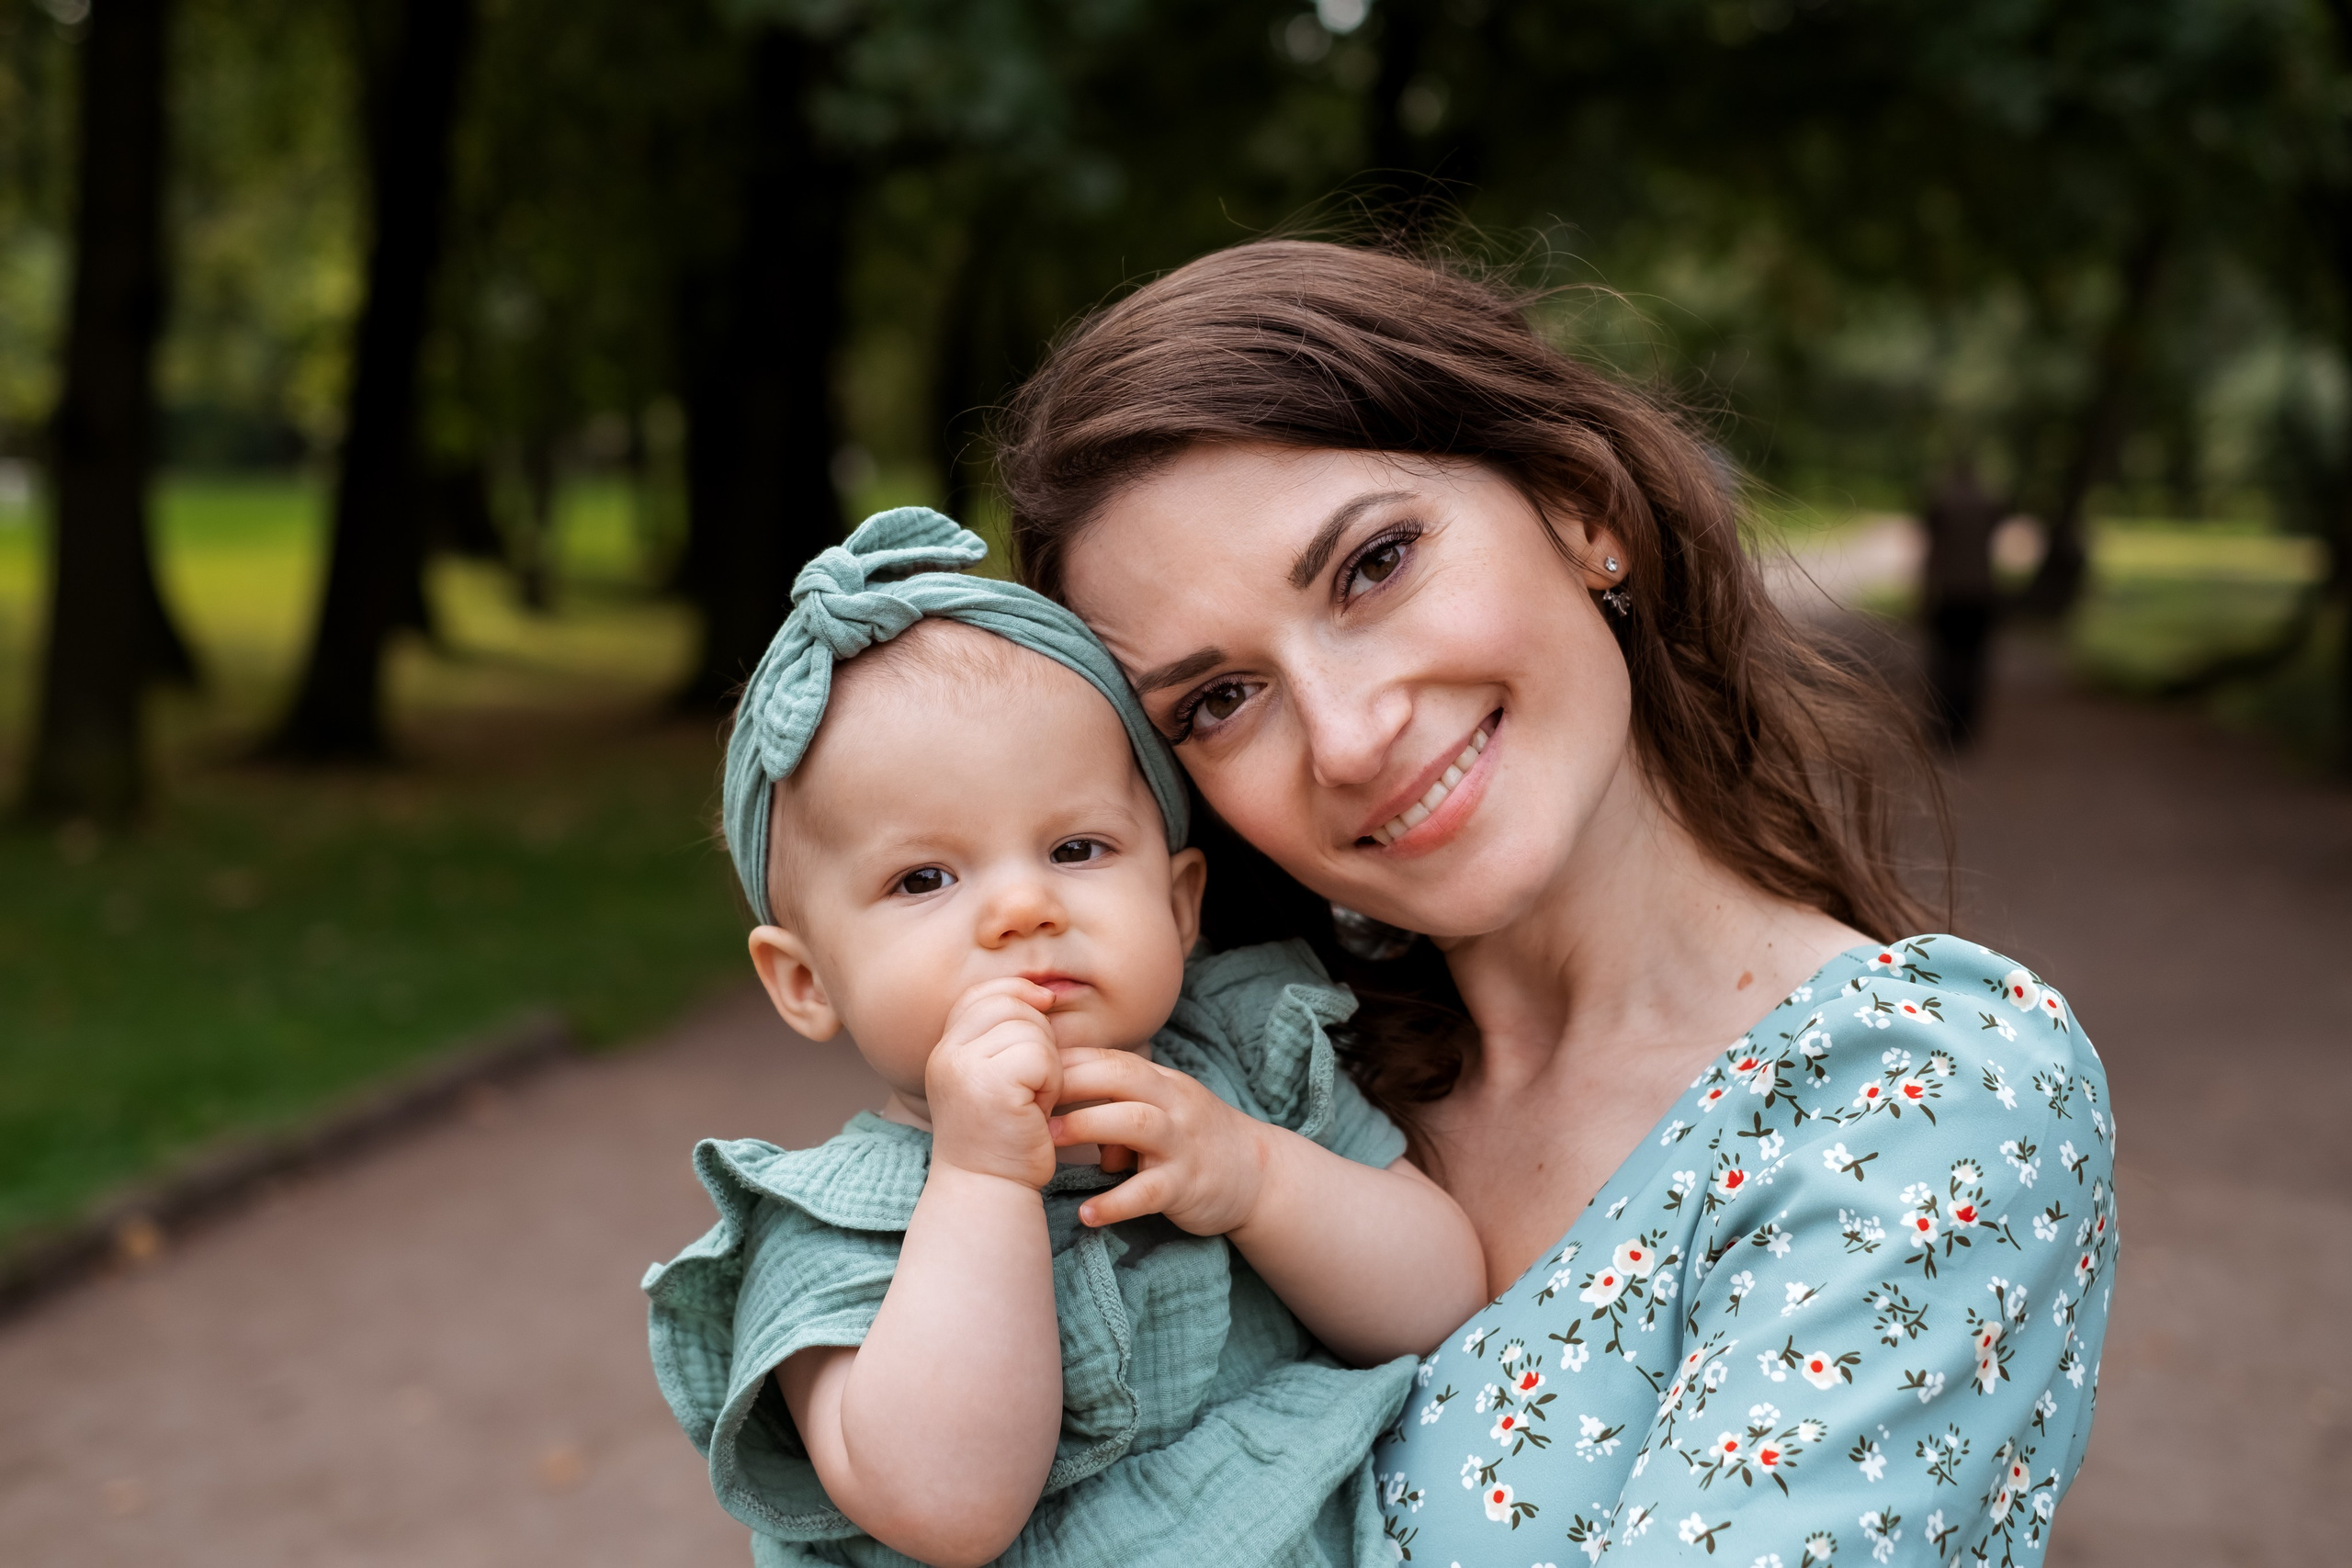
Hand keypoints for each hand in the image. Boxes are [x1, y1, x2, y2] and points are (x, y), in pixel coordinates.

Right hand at [925, 978, 1063, 1188]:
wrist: (987, 1192)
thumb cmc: (1001, 1139)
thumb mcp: (992, 1080)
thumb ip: (1002, 1038)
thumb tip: (1045, 991)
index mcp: (944, 1050)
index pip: (981, 993)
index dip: (1017, 991)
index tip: (1045, 1005)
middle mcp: (946, 1055)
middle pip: (1009, 1005)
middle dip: (1038, 1034)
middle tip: (1036, 1080)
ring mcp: (964, 1068)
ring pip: (1029, 1029)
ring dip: (1047, 1062)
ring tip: (1034, 1098)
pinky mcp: (991, 1086)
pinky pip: (1040, 1055)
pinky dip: (1051, 1080)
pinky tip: (1039, 1109)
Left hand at [1047, 1048, 1278, 1234]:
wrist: (1257, 1175)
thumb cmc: (1192, 1138)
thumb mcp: (1160, 1108)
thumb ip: (1114, 1102)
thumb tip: (1060, 1106)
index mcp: (1161, 1082)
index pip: (1111, 1059)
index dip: (1067, 1060)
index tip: (1024, 1068)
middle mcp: (1173, 1104)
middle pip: (1121, 1077)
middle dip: (1072, 1082)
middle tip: (1027, 1098)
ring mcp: (1181, 1144)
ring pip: (1136, 1123)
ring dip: (1089, 1127)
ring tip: (1048, 1143)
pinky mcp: (1187, 1185)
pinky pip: (1148, 1192)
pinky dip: (1116, 1203)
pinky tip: (1088, 1214)